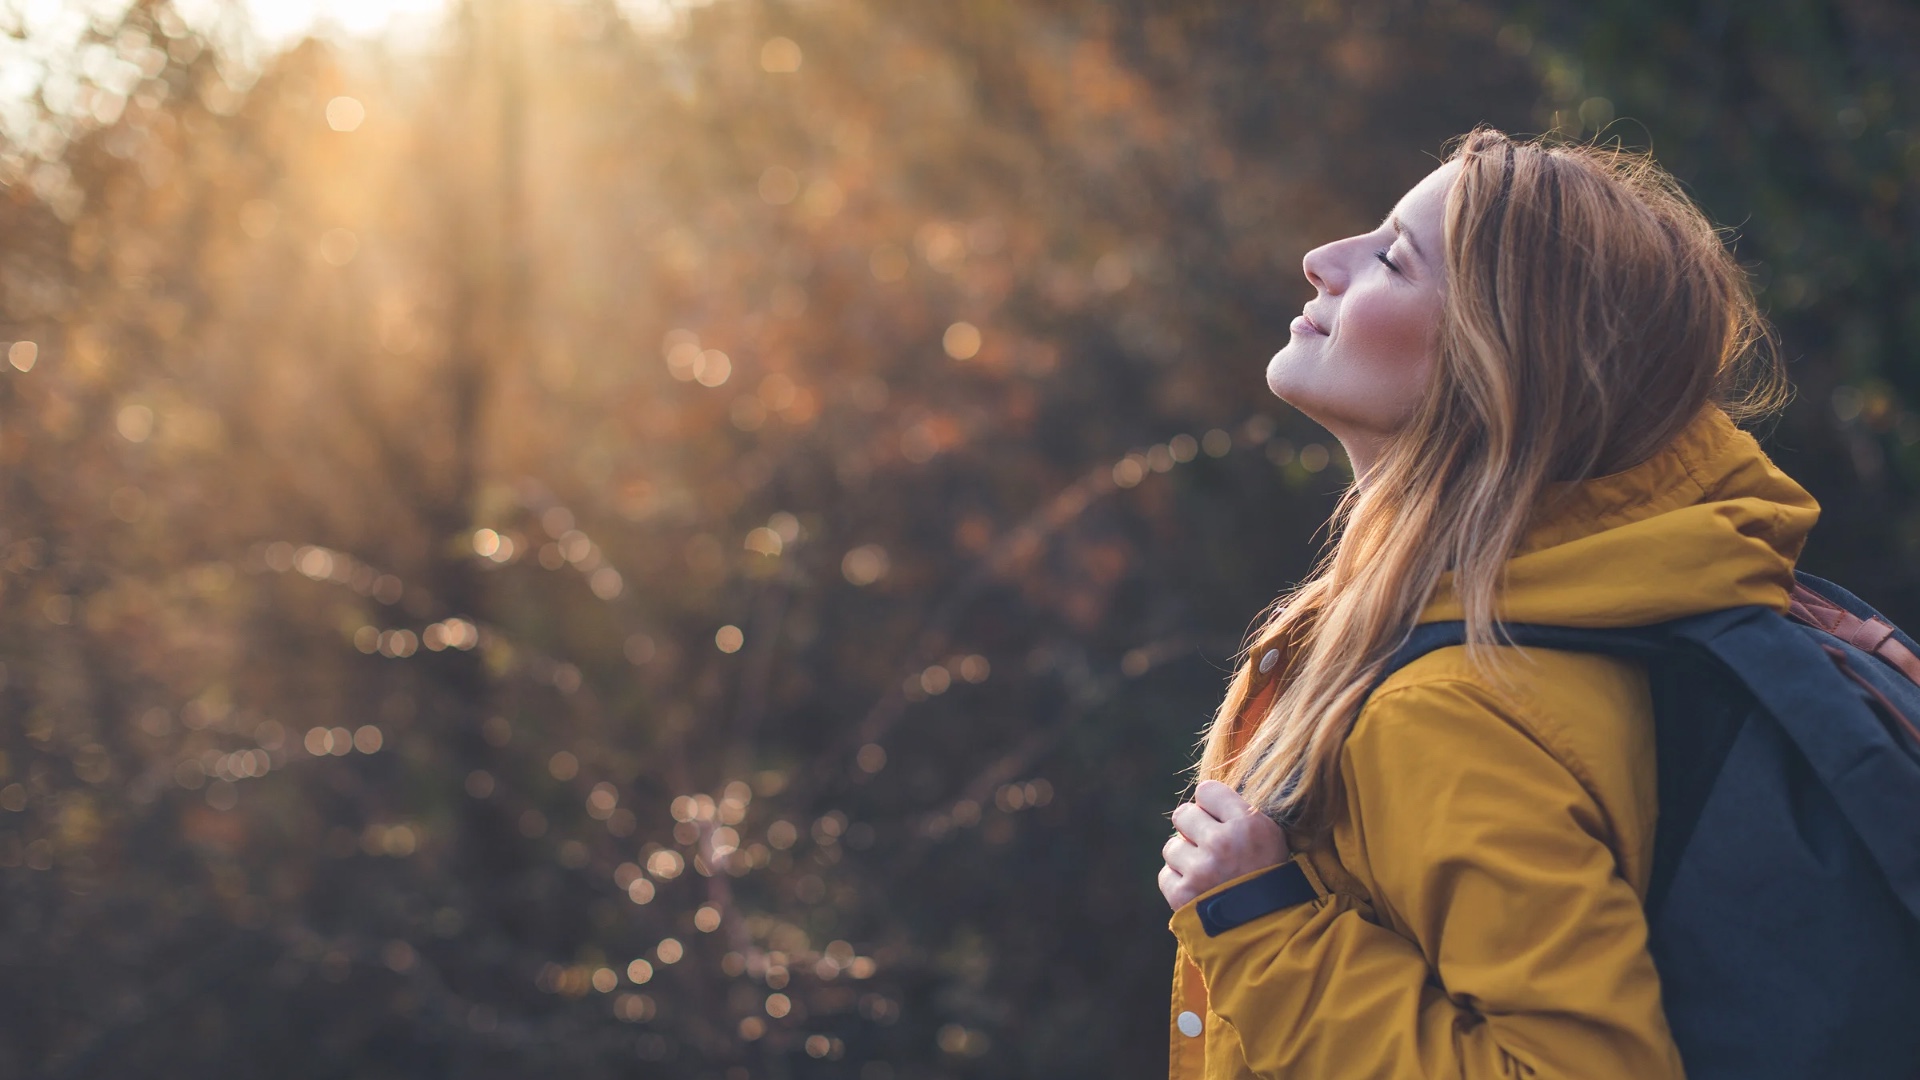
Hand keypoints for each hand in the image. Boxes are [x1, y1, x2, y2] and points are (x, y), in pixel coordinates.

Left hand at [1158, 779, 1291, 910]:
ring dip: (1186, 858)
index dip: (1211, 805)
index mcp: (1248, 824)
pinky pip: (1166, 875)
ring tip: (1208, 874)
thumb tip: (1202, 800)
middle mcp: (1222, 842)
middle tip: (1211, 848)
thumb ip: (1238, 815)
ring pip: (1171, 846)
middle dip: (1193, 829)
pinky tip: (1200, 891)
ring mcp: (1200, 869)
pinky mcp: (1183, 895)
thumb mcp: (1271, 840)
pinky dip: (1179, 883)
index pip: (1206, 790)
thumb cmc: (1272, 881)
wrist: (1272, 933)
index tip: (1218, 819)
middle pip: (1183, 814)